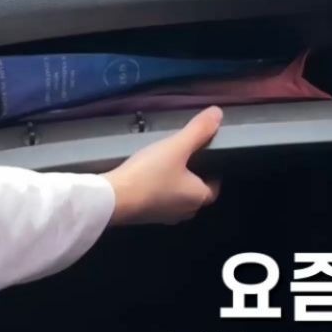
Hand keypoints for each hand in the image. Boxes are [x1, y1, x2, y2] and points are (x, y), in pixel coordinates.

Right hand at [102, 106, 222, 224]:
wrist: (113, 199)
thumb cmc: (150, 174)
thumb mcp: (176, 146)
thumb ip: (198, 130)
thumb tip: (218, 113)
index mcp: (198, 197)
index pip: (214, 188)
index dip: (212, 173)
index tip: (206, 158)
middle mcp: (184, 211)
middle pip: (195, 194)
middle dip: (192, 179)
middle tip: (185, 159)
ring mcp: (163, 217)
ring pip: (175, 199)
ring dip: (173, 186)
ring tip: (165, 165)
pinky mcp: (144, 218)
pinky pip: (157, 202)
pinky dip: (156, 191)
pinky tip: (146, 178)